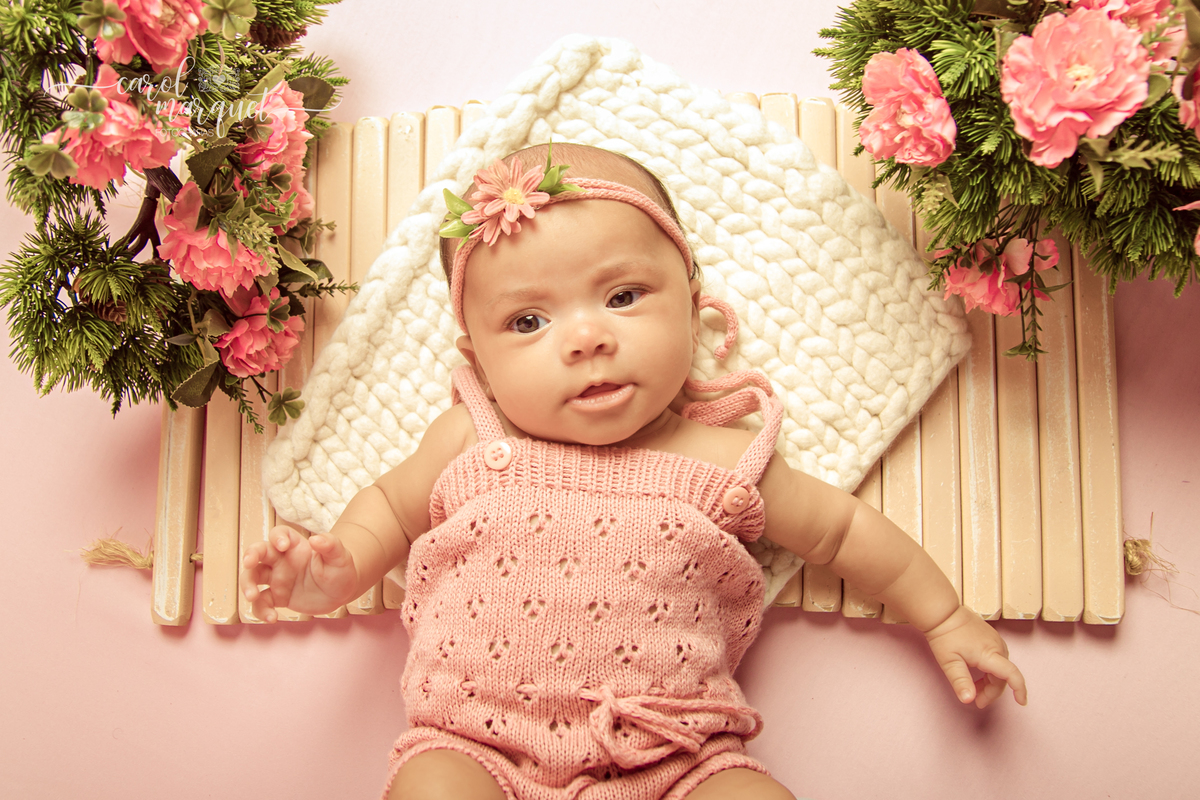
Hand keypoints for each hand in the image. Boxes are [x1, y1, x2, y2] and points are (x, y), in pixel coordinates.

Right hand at [239, 525, 358, 621]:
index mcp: (296, 547)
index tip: (282, 546)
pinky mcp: (277, 597)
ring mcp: (277, 579)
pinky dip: (262, 610)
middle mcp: (282, 560)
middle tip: (248, 563)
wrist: (341, 593)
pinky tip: (271, 618)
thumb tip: (316, 539)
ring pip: (253, 577)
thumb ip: (331, 546)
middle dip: (250, 555)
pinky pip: (262, 602)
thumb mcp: (341, 557)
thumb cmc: (340, 570)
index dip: (277, 537)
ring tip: (253, 596)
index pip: (279, 534)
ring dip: (248, 584)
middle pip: (258, 552)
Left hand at [923, 605, 1027, 708]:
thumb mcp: (949, 662)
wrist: (942, 612)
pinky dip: (990, 672)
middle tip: (977, 701)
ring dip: (990, 683)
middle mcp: (997, 646)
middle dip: (992, 692)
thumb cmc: (945, 636)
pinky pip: (996, 659)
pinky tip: (976, 675)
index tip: (1021, 702)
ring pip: (1000, 668)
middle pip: (1003, 676)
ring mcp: (995, 640)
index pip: (1012, 675)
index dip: (1020, 690)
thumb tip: (968, 700)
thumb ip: (960, 682)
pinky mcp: (990, 638)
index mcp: (990, 653)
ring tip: (974, 689)